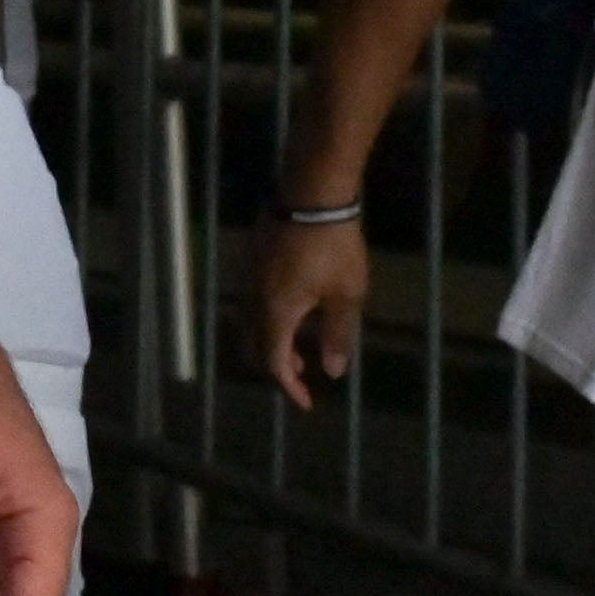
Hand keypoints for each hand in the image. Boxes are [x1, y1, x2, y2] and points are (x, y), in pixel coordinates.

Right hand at [243, 213, 371, 407]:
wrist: (312, 193)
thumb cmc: (334, 246)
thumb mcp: (346, 295)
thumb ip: (337, 335)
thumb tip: (331, 372)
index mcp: (276, 312)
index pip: (274, 361)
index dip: (289, 386)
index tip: (307, 402)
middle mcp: (253, 298)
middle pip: (253, 346)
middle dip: (275, 366)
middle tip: (301, 374)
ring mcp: (248, 275)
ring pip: (249, 322)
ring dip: (271, 341)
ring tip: (298, 343)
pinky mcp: (251, 258)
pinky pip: (251, 301)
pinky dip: (267, 318)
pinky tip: (292, 308)